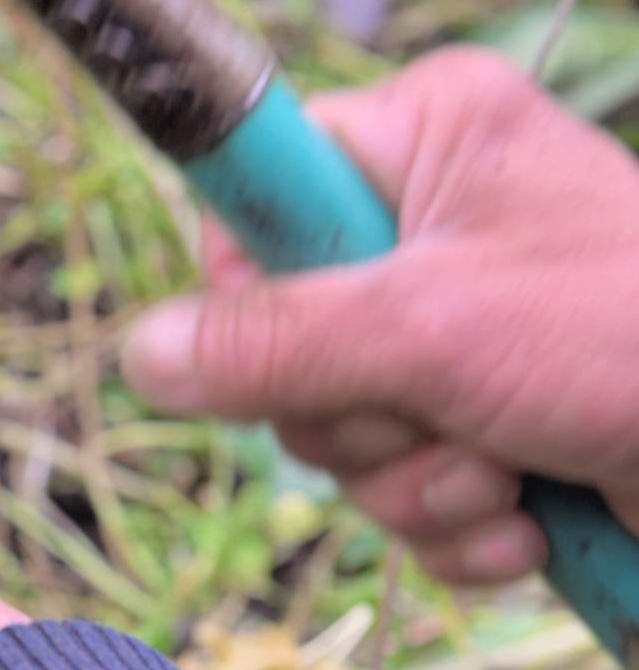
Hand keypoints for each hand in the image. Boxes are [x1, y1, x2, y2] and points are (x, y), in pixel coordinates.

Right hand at [124, 48, 638, 584]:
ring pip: (341, 433)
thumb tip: (138, 355)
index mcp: (425, 143)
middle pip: (283, 340)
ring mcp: (462, 334)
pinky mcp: (494, 424)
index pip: (254, 198)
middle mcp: (435, 228)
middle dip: (359, 419)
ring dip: (415, 484)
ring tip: (509, 472)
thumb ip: (277, 344)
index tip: (303, 339)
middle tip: (446, 415)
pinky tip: (530, 519)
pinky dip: (459, 526)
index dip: (253, 290)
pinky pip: (405, 492)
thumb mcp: (440, 331)